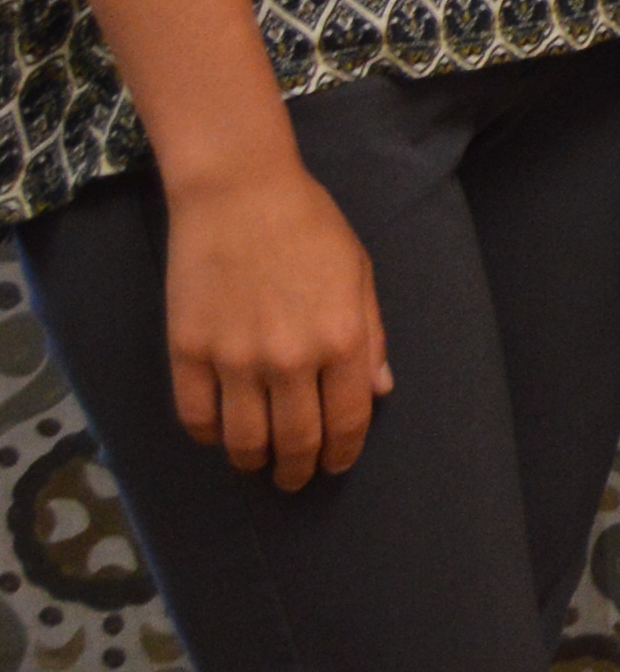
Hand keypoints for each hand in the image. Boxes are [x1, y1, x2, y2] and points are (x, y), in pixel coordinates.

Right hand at [162, 153, 388, 488]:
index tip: (336, 464)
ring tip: (259, 464)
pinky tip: (220, 435)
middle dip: (299, 470)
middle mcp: (291, 358)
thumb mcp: (360, 274)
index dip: (343, 451)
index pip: (347, 420)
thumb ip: (371, 337)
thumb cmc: (309, 226)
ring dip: (254, 462)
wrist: (239, 193)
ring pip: (243, 440)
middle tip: (296, 479)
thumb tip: (380, 391)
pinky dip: (209, 436)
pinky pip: (196, 416)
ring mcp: (235, 358)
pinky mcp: (188, 351)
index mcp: (342, 339)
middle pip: (295, 440)